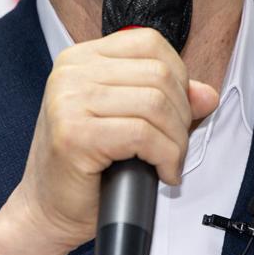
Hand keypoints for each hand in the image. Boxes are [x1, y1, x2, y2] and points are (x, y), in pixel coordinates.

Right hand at [0, 27, 219, 254]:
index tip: (178, 111)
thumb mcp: (127, 120)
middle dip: (181, 115)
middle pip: (158, 74)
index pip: (148, 43)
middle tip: (175, 146)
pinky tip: (162, 173)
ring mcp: (69, 100)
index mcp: (81, 59)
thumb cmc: (84, 167)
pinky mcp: (75, 133)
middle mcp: (71, 72)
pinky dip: (165, 157)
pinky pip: (144, 135)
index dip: (178, 76)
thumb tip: (207, 94)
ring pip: (156, 104)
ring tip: (169, 162)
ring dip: (176, 141)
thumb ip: (166, 100)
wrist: (46, 211)